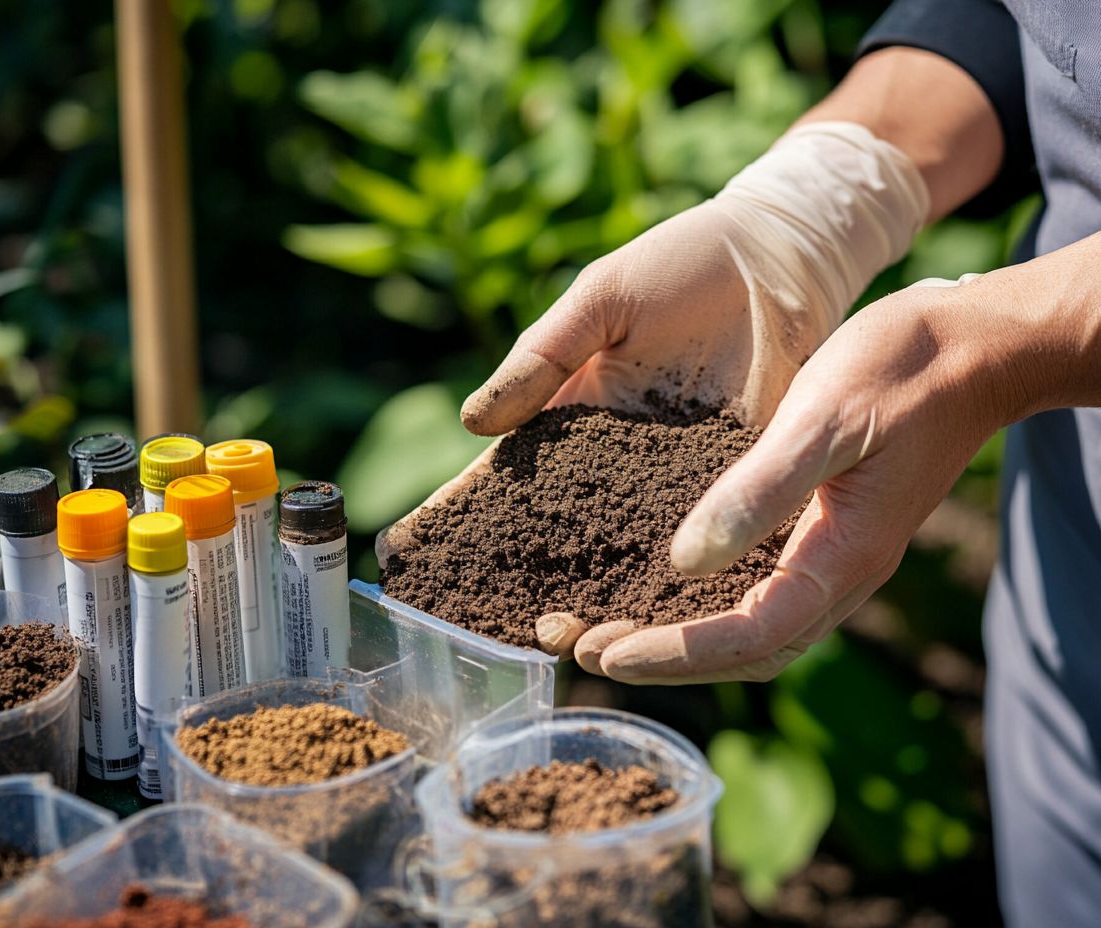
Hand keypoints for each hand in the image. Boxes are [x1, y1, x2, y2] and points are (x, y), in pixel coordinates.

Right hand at [378, 123, 928, 597]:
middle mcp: (617, 459)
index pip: (506, 472)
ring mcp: (675, 477)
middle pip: (557, 526)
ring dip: (590, 592)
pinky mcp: (736, 482)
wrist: (779, 257)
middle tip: (465, 619)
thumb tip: (471, 424)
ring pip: (625, 549)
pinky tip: (653, 625)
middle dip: (512, 572)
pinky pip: (705, 537)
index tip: (407, 551)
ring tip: (551, 640)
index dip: (460, 511)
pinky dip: (679, 578)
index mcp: (574, 414)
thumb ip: (541, 359)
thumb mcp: (598, 302)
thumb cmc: (678, 264)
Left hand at [586, 274, 1018, 682]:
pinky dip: (702, 600)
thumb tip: (684, 561)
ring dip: (678, 637)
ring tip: (603, 628)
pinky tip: (656, 580)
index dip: (672, 653)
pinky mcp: (821, 531)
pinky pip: (758, 588)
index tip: (603, 652)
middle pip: (744, 651)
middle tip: (583, 648)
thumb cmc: (902, 370)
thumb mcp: (822, 421)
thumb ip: (759, 493)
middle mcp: (837, 573)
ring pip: (749, 626)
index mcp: (841, 557)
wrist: (973, 347)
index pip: (747, 637)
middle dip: (663, 658)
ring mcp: (832, 556)